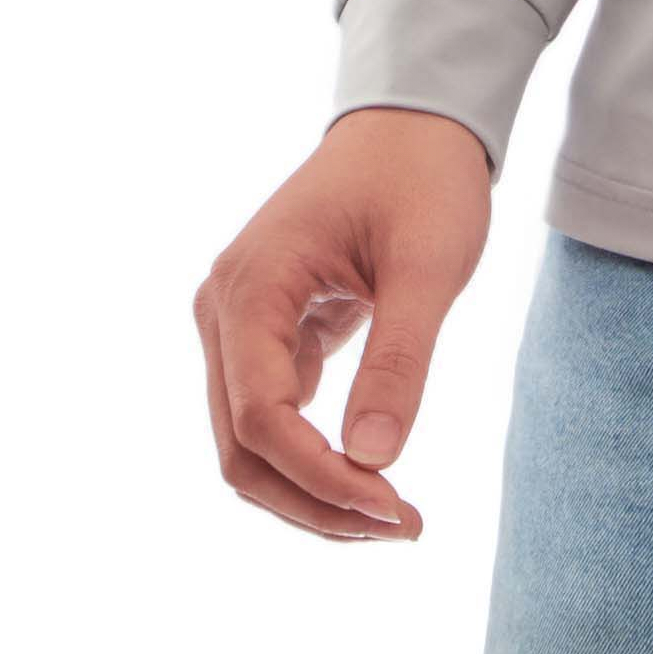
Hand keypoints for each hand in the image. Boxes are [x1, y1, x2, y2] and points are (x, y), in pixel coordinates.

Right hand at [193, 106, 491, 542]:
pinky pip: (269, 419)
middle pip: (241, 450)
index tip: (396, 509)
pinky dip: (312, 461)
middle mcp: (223, 311)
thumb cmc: (423, 180)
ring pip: (248, 445)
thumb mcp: (429, 265)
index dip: (322, 479)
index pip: (263, 420)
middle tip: (402, 528)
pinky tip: (371, 477)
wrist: (412, 125)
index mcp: (251, 288)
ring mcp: (235, 325)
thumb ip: (401, 359)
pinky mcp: (261, 336)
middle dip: (314, 503)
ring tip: (392, 517)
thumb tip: (375, 460)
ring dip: (310, 492)